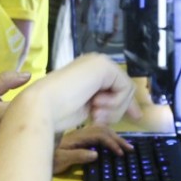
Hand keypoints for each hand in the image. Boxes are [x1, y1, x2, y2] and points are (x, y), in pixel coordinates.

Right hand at [24, 53, 140, 134]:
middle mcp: (95, 63)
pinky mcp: (103, 66)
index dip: (126, 104)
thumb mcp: (90, 108)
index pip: (118, 86)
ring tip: (94, 113)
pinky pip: (125, 87)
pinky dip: (115, 102)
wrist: (44, 106)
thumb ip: (108, 105)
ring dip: (114, 108)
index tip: (134, 118)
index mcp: (88, 71)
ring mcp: (99, 62)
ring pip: (126, 89)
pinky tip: (96, 104)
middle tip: (97, 118)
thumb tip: (136, 113)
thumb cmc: (59, 111)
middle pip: (124, 88)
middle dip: (117, 109)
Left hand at [52, 124, 133, 174]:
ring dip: (114, 136)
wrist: (32, 152)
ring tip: (125, 145)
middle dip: (117, 138)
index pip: (99, 134)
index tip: (120, 153)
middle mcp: (79, 132)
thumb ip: (77, 156)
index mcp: (77, 136)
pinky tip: (112, 142)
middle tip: (130, 149)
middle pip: (102, 129)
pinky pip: (96, 132)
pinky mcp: (78, 138)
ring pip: (100, 129)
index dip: (111, 142)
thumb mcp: (60, 160)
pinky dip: (107, 136)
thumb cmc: (46, 159)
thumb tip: (96, 154)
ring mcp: (78, 134)